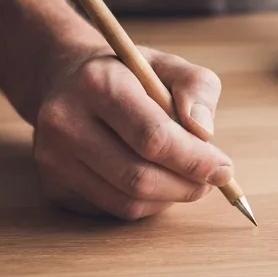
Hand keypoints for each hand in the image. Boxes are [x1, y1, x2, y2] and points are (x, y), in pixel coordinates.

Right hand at [32, 46, 233, 219]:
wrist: (68, 80)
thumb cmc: (130, 75)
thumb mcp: (169, 65)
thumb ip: (197, 89)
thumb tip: (204, 132)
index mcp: (98, 84)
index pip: (152, 137)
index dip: (195, 160)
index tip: (225, 169)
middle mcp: (66, 121)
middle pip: (138, 177)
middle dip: (186, 186)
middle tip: (212, 181)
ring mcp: (53, 157)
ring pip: (126, 202)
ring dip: (169, 198)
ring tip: (185, 178)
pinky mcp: (53, 185)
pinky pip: (112, 210)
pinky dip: (145, 204)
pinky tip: (153, 181)